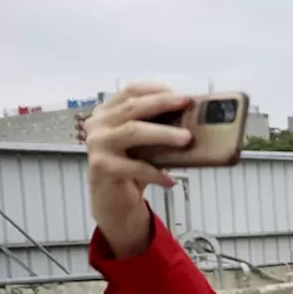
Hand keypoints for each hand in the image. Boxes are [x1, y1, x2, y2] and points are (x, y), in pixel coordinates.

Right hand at [84, 83, 192, 258]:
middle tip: (187, 104)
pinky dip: (157, 174)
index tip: (182, 94)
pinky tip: (171, 181)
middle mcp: (99, 124)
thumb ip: (159, 130)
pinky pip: (136, 166)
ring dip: (163, 134)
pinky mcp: (102, 166)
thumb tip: (194, 120)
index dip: (157, 90)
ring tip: (186, 138)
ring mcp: (98, 144)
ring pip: (133, 131)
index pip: (131, 91)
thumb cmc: (132, 170)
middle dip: (163, 104)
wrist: (114, 203)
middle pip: (133, 107)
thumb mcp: (146, 146)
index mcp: (108, 113)